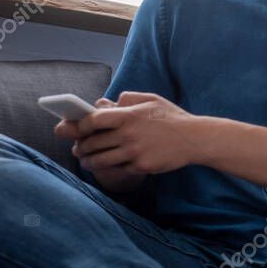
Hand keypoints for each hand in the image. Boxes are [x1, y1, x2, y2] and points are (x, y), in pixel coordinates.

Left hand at [67, 92, 197, 175]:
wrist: (195, 139)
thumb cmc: (172, 117)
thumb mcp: (151, 100)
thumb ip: (127, 98)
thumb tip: (106, 103)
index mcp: (129, 115)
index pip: (92, 121)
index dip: (77, 125)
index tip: (71, 128)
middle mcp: (128, 135)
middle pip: (91, 143)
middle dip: (79, 146)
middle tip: (77, 148)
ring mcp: (134, 152)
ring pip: (99, 160)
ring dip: (88, 161)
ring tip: (85, 160)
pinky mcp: (141, 166)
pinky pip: (118, 169)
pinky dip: (110, 168)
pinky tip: (108, 166)